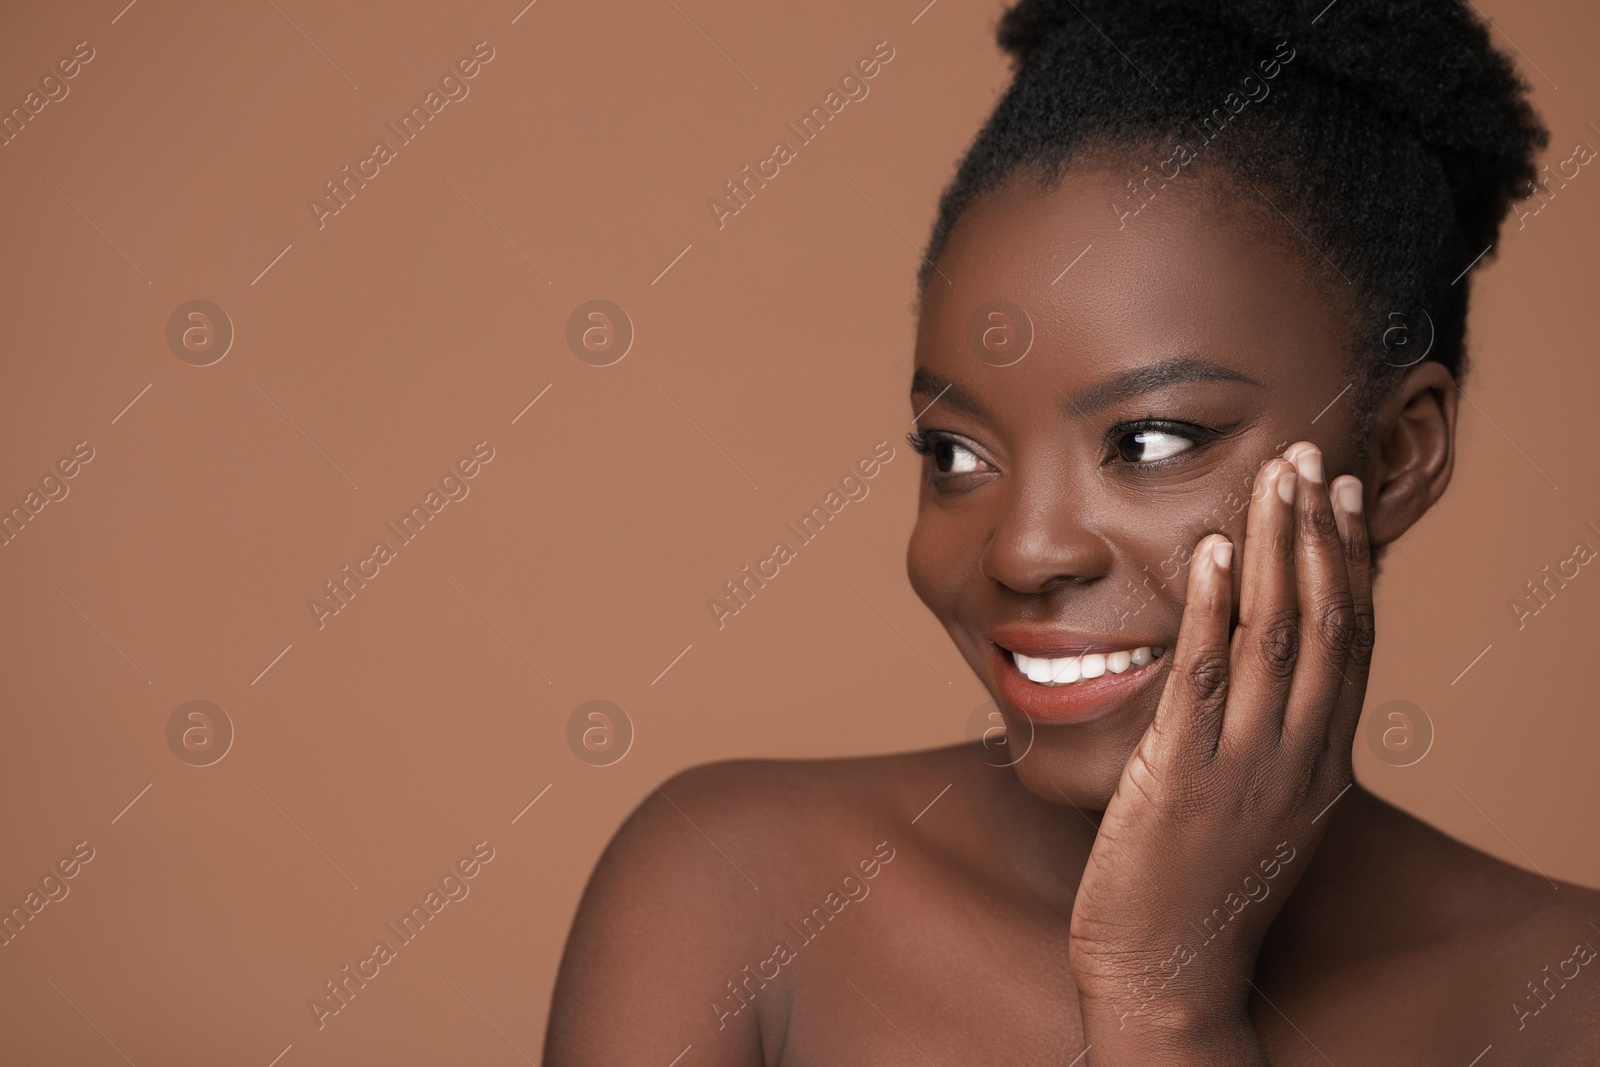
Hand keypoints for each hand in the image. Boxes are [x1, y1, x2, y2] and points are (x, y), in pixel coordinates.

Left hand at [1067, 442, 1373, 1061]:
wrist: (1167, 971)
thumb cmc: (1200, 888)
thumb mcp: (1258, 809)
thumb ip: (1266, 743)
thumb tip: (1252, 677)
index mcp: (1320, 763)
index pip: (1352, 643)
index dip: (1351, 564)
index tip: (1345, 499)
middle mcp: (1298, 758)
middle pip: (1326, 624)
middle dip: (1319, 535)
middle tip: (1311, 459)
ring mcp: (1245, 767)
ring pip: (1277, 637)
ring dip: (1277, 551)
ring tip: (1274, 480)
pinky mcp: (1182, 778)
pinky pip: (1205, 677)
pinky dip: (1211, 609)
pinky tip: (1211, 553)